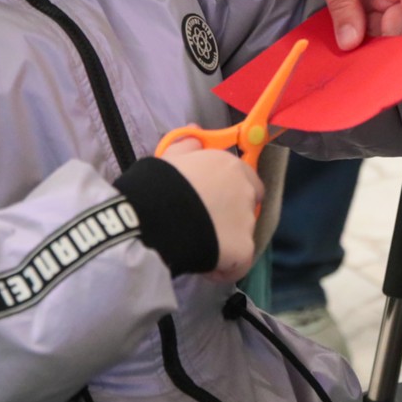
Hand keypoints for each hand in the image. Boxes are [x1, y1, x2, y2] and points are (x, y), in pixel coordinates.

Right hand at [159, 139, 263, 281]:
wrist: (153, 216)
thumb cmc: (158, 184)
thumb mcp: (170, 157)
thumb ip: (187, 144)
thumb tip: (194, 132)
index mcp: (230, 165)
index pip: (248, 180)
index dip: (231, 195)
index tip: (212, 204)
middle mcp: (246, 190)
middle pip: (247, 210)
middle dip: (229, 220)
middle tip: (203, 227)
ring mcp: (247, 221)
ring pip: (242, 238)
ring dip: (224, 244)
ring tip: (197, 247)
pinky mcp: (243, 250)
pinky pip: (238, 265)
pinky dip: (224, 269)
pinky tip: (203, 267)